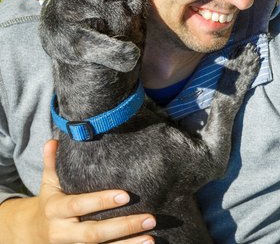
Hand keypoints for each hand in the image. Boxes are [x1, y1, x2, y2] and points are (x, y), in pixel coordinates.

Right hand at [0, 140, 155, 243]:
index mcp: (55, 209)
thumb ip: (52, 163)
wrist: (32, 233)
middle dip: (123, 226)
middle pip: (93, 233)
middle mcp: (62, 232)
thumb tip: (53, 140)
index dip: (101, 201)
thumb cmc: (50, 201)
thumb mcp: (48, 183)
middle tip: (150, 218)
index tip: (126, 194)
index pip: (78, 205)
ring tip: (152, 237)